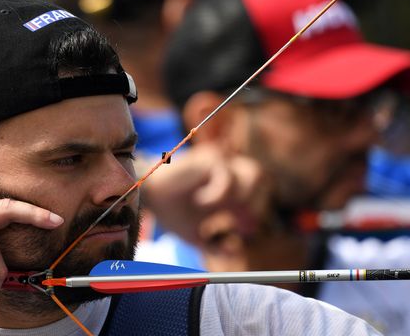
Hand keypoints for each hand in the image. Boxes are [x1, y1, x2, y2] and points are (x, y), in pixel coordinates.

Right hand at [142, 144, 270, 246]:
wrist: (147, 198)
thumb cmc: (170, 213)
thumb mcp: (197, 235)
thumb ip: (216, 246)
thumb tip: (236, 251)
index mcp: (229, 189)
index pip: (258, 194)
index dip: (256, 213)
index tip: (242, 232)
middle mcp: (228, 173)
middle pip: (262, 178)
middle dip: (256, 203)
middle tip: (239, 223)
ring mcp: (220, 163)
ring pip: (254, 172)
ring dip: (243, 197)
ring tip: (225, 210)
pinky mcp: (209, 159)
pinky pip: (227, 176)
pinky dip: (217, 194)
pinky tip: (201, 203)